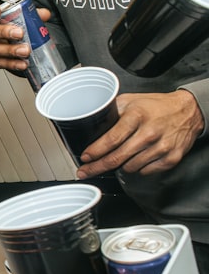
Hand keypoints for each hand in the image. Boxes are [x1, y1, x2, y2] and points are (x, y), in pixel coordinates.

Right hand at [0, 2, 53, 71]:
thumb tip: (44, 14)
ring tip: (25, 51)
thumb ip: (31, 14)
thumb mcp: (20, 17)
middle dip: (3, 32)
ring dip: (9, 50)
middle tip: (19, 33)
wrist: (9, 41)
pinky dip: (10, 63)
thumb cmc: (10, 26)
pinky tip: (21, 63)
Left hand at [77, 90, 205, 177]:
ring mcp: (162, 147)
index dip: (95, 151)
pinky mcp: (171, 158)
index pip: (111, 139)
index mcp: (137, 116)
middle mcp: (150, 133)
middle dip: (96, 167)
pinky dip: (138, 167)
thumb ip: (111, 112)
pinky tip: (138, 157)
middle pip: (117, 158)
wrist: (189, 111)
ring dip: (120, 165)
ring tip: (121, 155)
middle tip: (85, 172)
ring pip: (129, 167)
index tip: (85, 158)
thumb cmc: (157, 106)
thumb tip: (90, 123)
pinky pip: (145, 171)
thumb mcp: (131, 101)